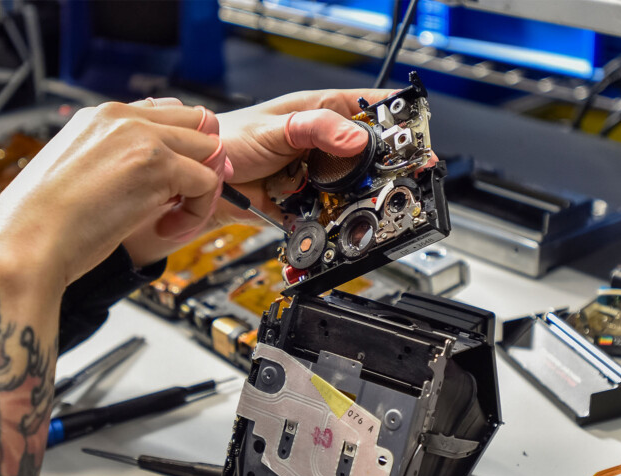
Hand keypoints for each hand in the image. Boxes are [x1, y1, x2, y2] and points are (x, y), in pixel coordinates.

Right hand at [0, 98, 227, 287]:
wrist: (25, 243)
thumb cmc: (44, 223)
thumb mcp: (78, 174)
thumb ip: (115, 162)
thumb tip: (152, 175)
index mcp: (101, 116)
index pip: (169, 113)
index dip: (183, 149)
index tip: (175, 183)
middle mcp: (123, 117)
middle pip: (199, 125)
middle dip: (201, 163)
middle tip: (182, 200)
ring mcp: (142, 138)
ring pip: (211, 151)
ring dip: (201, 189)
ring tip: (171, 219)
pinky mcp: (158, 165)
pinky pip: (208, 183)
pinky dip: (197, 211)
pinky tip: (167, 229)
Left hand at [214, 88, 393, 225]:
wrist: (204, 184)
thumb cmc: (230, 141)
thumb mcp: (275, 128)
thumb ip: (315, 128)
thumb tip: (355, 138)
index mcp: (321, 113)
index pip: (370, 108)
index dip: (398, 119)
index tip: (417, 136)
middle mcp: (324, 144)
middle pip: (370, 155)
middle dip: (386, 168)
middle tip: (402, 179)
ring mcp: (318, 174)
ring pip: (354, 187)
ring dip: (361, 198)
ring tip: (371, 205)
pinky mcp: (308, 202)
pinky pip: (331, 214)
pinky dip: (336, 222)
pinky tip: (339, 223)